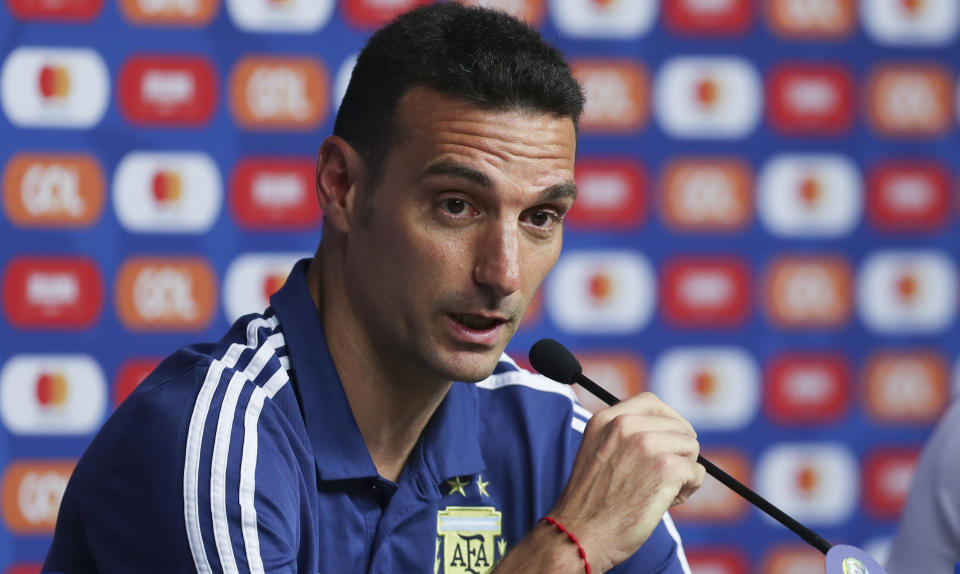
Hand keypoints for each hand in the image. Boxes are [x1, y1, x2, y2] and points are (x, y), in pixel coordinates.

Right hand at [548, 392, 705, 571]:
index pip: (651, 403)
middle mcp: (625, 425)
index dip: (668, 420)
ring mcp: (647, 444)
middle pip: (678, 426)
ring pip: (691, 448)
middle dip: (679, 451)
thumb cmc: (591, 503)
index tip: (671, 439)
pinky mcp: (666, 468)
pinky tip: (667, 501)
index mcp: (606, 419)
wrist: (580, 534)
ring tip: (664, 490)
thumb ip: (623, 436)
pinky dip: (689, 488)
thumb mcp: (597, 453)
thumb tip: (667, 433)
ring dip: (685, 471)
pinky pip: (697, 472)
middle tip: (664, 476)